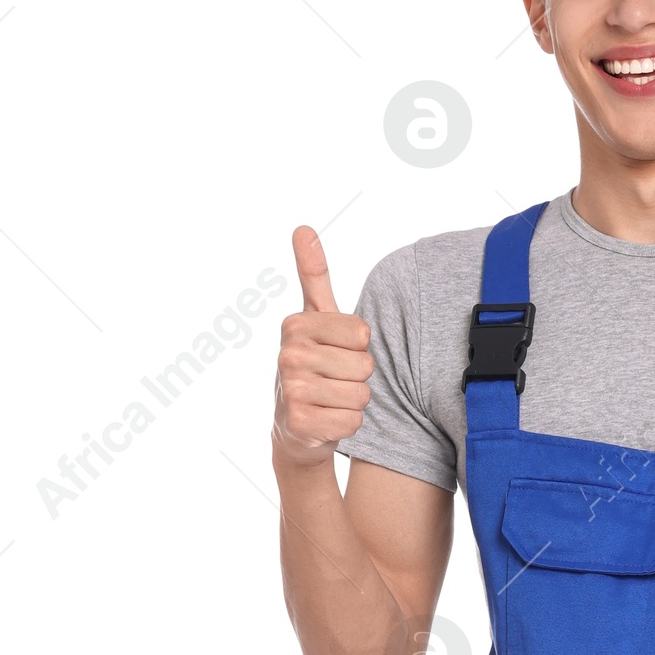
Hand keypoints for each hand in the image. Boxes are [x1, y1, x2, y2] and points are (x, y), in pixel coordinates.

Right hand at [273, 226, 373, 464]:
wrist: (296, 427)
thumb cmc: (314, 366)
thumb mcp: (315, 318)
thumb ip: (314, 275)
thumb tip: (303, 228)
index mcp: (296, 324)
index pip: (363, 335)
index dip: (358, 349)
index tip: (335, 353)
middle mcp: (289, 354)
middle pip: (364, 366)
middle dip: (357, 378)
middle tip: (333, 381)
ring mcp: (291, 389)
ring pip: (361, 395)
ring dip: (353, 402)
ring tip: (330, 400)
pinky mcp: (299, 423)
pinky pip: (352, 422)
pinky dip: (346, 425)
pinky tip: (327, 420)